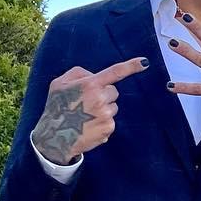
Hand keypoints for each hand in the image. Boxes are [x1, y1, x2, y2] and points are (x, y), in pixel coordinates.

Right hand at [31, 57, 148, 162]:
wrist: (55, 138)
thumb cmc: (56, 107)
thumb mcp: (59, 83)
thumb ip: (79, 73)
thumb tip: (95, 75)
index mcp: (90, 84)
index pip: (115, 72)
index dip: (131, 66)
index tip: (145, 62)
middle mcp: (101, 99)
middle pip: (113, 91)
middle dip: (104, 95)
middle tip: (86, 104)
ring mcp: (106, 115)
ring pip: (113, 107)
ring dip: (103, 110)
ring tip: (86, 116)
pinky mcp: (109, 128)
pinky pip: (111, 120)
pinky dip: (102, 123)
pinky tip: (89, 126)